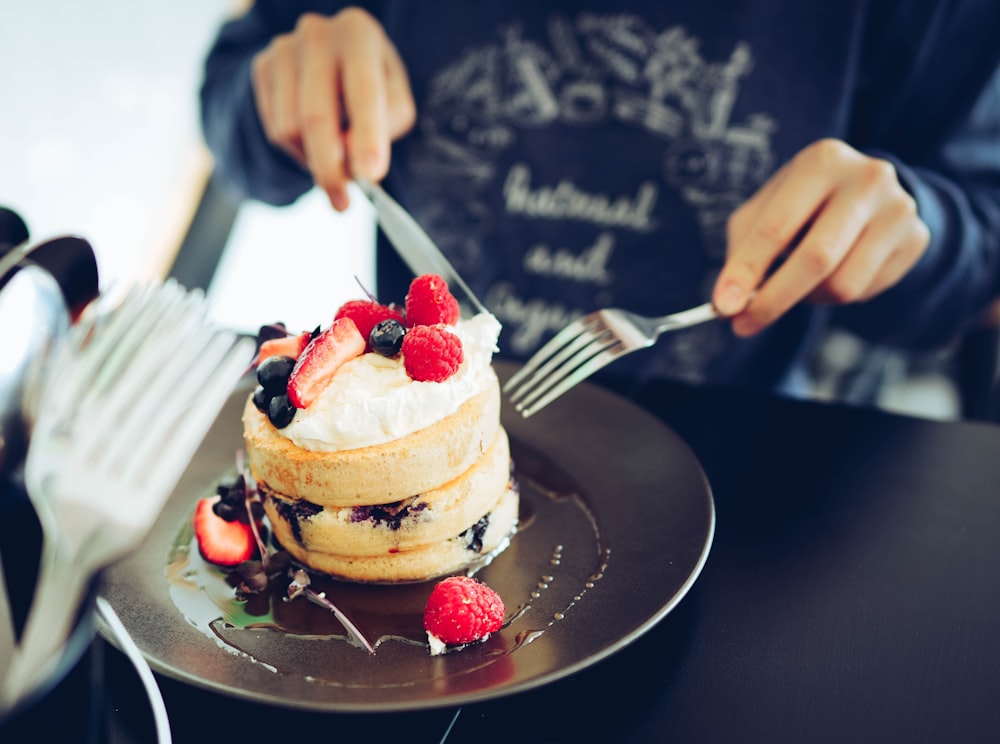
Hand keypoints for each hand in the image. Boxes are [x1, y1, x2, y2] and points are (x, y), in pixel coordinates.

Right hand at [251, 7, 415, 209]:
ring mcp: (283, 49)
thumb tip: (351, 161)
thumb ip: (383, 129)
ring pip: (288, 129)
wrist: (332, 62)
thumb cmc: (373, 88)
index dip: (367, 137)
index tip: (371, 175)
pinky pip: (274, 128)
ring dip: (314, 160)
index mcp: (359, 34)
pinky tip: (313, 142)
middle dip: (330, 168)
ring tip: (335, 159)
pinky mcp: (261, 68)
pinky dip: (296, 149)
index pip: (363, 92)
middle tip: (341, 203)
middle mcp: (317, 34)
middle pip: (315, 116)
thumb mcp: (394, 105)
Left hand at [712, 138, 930, 335]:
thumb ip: (743, 253)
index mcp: (821, 161)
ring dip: (808, 298)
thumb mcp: (765, 212)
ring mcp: (898, 209)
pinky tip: (832, 273)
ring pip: (842, 284)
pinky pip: (865, 290)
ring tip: (798, 283)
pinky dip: (835, 297)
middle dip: (773, 300)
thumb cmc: (803, 205)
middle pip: (816, 258)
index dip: (746, 271)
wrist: (868, 194)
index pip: (776, 227)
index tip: (723, 306)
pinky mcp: (915, 239)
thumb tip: (727, 305)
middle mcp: (866, 178)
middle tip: (743, 325)